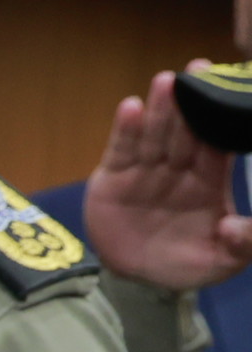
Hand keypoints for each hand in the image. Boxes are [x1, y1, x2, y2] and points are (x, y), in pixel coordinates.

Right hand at [80, 69, 251, 291]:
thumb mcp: (224, 261)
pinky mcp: (114, 178)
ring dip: (160, 110)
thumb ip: (245, 244)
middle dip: (192, 103)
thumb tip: (238, 226)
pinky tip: (129, 108)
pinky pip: (121, 151)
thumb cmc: (187, 264)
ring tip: (166, 82)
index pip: (218, 145)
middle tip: (198, 70)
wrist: (137, 280)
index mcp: (210, 181)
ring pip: (154, 135)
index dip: (224, 119)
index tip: (230, 90)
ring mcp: (145, 171)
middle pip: (186, 132)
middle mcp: (179, 169)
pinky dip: (125, 130)